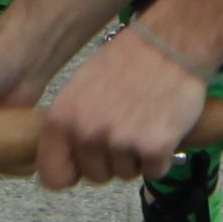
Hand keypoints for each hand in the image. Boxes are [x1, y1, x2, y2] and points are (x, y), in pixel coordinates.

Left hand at [36, 26, 216, 188]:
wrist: (170, 45)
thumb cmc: (127, 62)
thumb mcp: (81, 89)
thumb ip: (71, 125)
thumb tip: (66, 160)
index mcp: (62, 118)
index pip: (52, 176)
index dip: (71, 173)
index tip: (83, 166)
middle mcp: (86, 132)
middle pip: (95, 176)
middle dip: (111, 160)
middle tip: (126, 127)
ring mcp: (119, 142)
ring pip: (125, 174)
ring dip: (137, 156)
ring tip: (143, 120)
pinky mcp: (153, 147)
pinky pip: (154, 171)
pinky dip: (162, 156)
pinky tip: (162, 126)